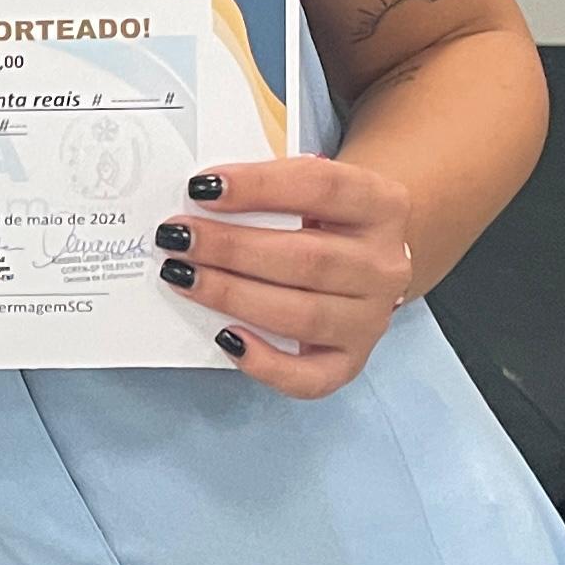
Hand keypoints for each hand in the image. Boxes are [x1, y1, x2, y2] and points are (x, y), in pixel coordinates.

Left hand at [156, 157, 415, 398]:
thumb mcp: (312, 186)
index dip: (259, 186)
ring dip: (234, 296)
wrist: (366, 257)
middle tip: (179, 237)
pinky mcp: (352, 361)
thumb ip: (270, 187)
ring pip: (303, 316)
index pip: (323, 188)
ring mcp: (372, 319)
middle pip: (308, 259)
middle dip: (232, 248)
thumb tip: (200, 199)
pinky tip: (226, 338)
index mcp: (382, 205)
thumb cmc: (323, 215)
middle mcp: (385, 265)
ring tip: (183, 277)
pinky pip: (311, 378)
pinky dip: (266, 364)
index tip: (202, 188)